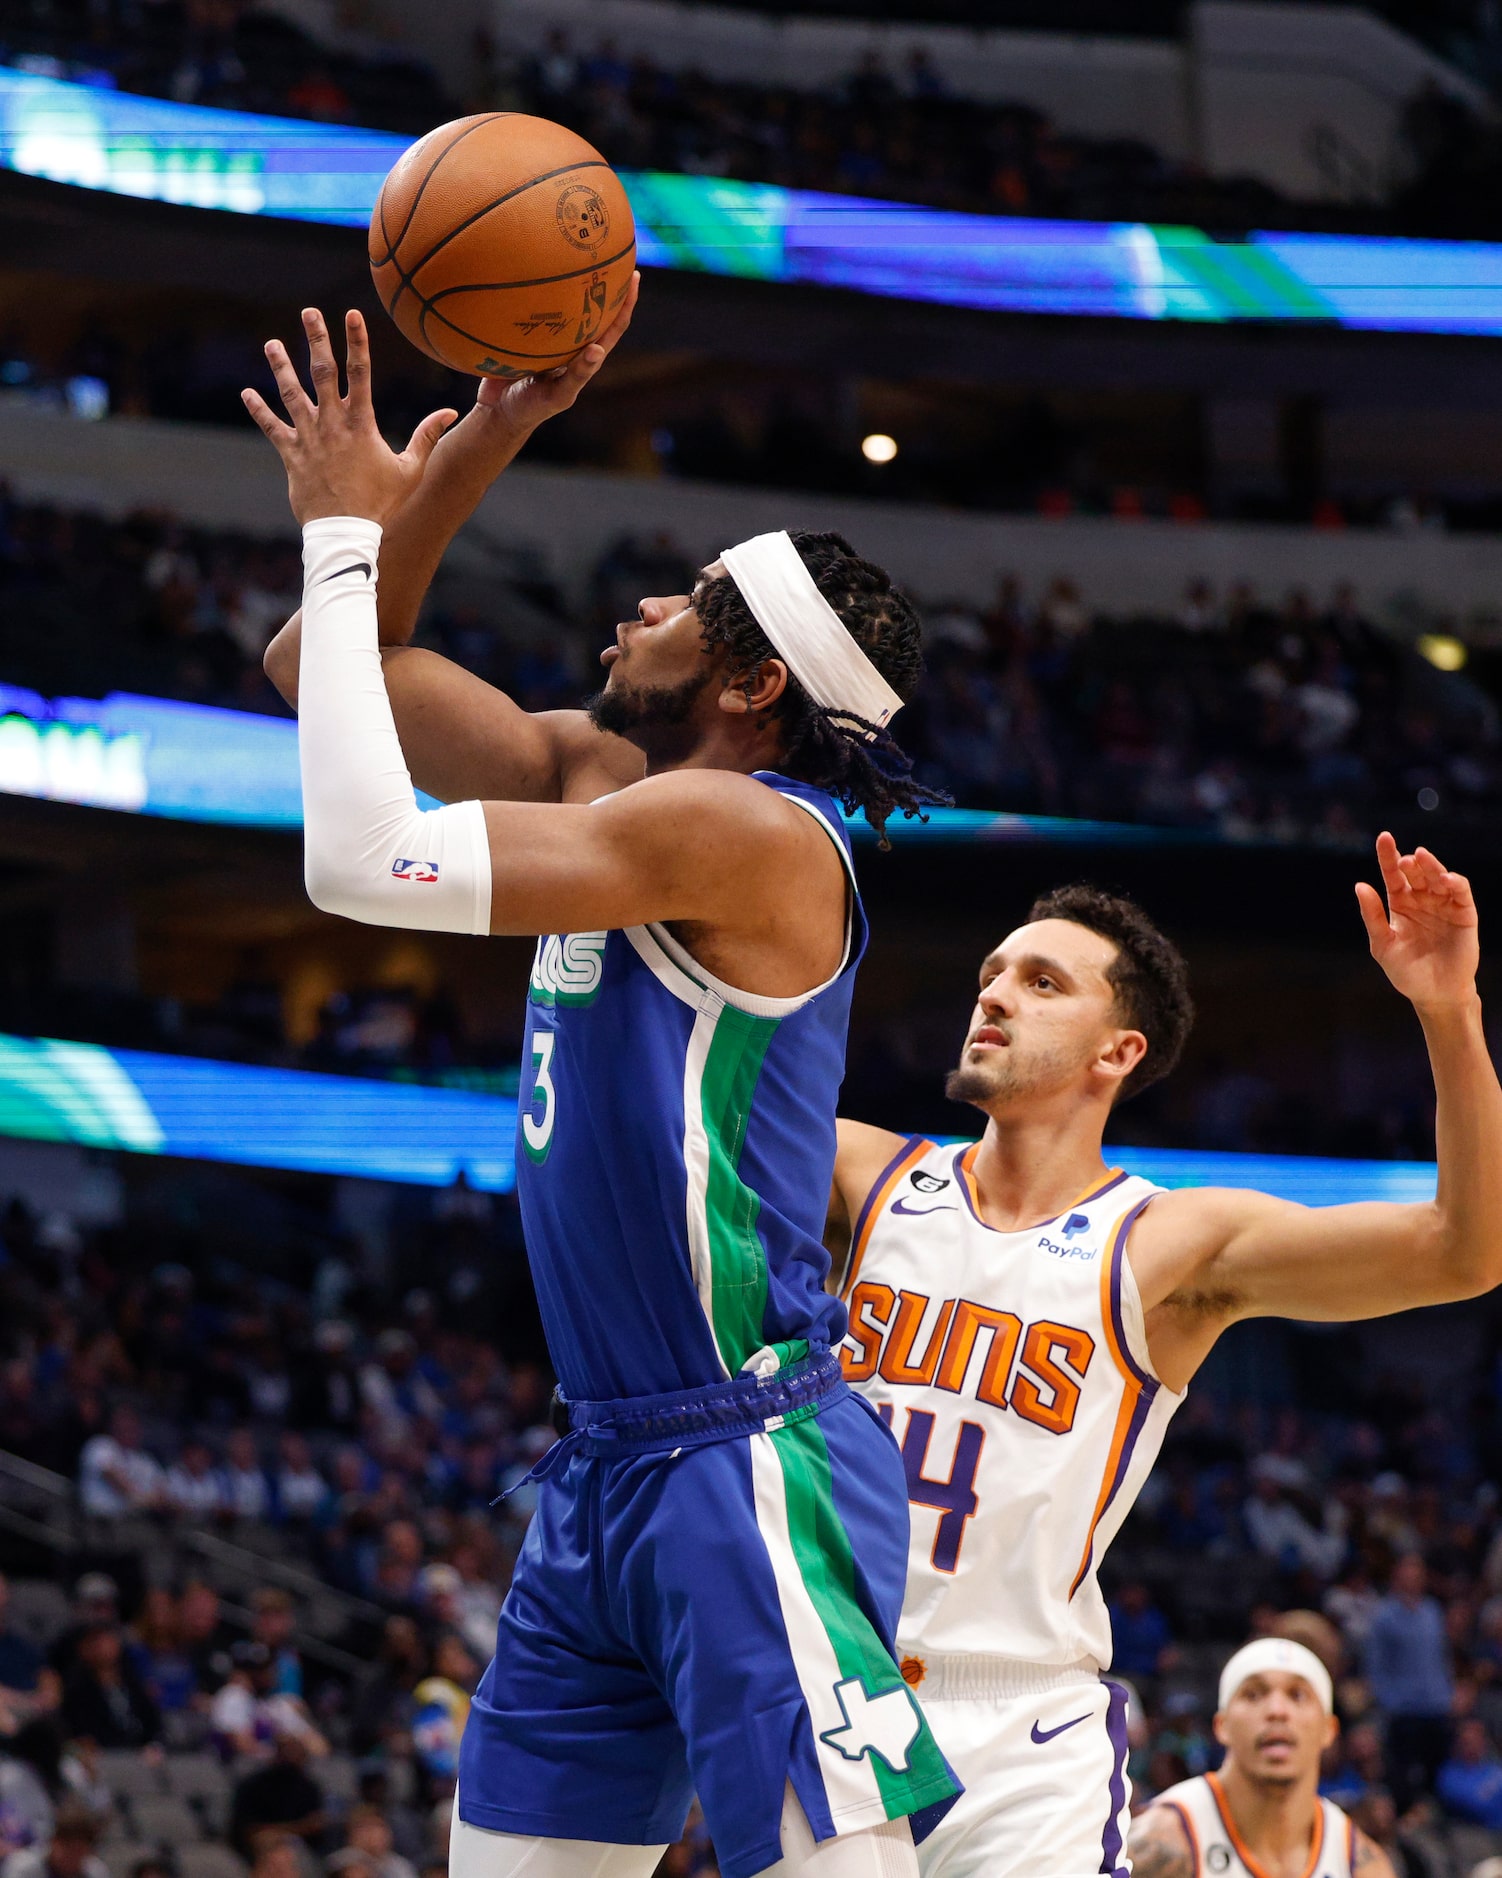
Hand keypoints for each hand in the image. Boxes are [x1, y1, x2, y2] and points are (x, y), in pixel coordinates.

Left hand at [243, 308, 456, 525]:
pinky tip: (246, 393)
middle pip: (322, 372)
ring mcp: (310, 438)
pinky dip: (259, 410)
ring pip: (292, 394)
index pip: (360, 372)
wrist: (346, 531)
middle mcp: (333, 424)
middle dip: (316, 340)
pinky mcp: (292, 455)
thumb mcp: (410, 469)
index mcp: (362, 424)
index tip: (351, 314)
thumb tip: (449, 412)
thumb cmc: (381, 502)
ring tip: (272, 344)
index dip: (356, 341)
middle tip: (309, 312)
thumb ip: (427, 436)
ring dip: (281, 366)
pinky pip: (272, 428)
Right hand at [472, 269, 638, 429]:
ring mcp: (548, 338)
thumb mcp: (557, 395)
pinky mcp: (524, 334)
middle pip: (592, 308)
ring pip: (565, 304)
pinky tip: (528, 268)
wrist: (496, 412)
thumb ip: (577, 375)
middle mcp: (569, 343)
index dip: (626, 304)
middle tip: (609, 252)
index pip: (612, 327)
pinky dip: (535, 290)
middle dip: (603, 282)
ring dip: (571, 281)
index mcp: (583, 356)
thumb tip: (598, 349)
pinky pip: (533, 307)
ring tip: (574, 253)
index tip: (634, 277)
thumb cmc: (531, 407)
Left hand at [1356, 832, 1479, 1011]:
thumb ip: (1372, 916)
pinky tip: (1446, 879)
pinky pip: (1461, 892)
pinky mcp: (1464, 914)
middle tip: (1405, 859)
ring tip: (1422, 858)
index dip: (1388, 856)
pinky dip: (1455, 882)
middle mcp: (1422, 900)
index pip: (1393, 875)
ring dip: (1432, 866)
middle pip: (1417, 872)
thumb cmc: (1406, 971)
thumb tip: (1359, 885)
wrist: (1435, 994)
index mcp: (1400, 904)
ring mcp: (1444, 905)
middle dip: (1412, 862)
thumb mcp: (1383, 944)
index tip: (1384, 837)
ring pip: (1439, 877)